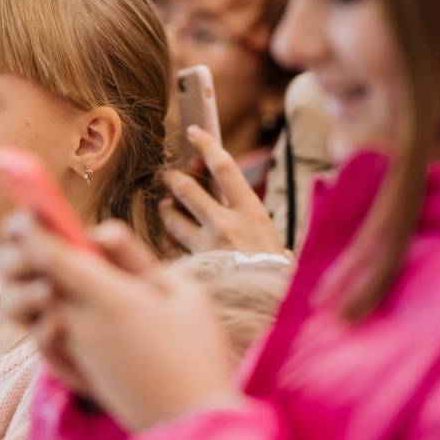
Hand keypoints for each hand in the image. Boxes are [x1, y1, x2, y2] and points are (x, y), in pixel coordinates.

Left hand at [0, 212, 236, 430]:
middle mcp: (82, 324)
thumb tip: (97, 233)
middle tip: (26, 231)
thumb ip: (135, 258)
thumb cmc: (199, 353)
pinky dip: (43, 322)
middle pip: (35, 279)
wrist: (192, 424)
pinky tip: (57, 314)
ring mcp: (75, 351)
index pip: (52, 256)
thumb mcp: (183, 293)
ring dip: (32, 286)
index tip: (26, 207)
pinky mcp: (76, 372)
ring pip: (36, 308)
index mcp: (110, 299)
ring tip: (44, 270)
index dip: (32, 227)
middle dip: (23, 253)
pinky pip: (44, 340)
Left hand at [160, 126, 285, 255]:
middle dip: (173, 178)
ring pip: (173, 218)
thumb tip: (223, 188)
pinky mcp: (193, 267)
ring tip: (166, 206)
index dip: (206, 145)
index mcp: (251, 212)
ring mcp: (206, 247)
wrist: (271, 308)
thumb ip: (244, 211)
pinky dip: (167, 240)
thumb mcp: (268, 232)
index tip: (193, 131)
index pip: (224, 167)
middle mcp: (226, 225)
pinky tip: (169, 238)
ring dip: (166, 209)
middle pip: (187, 189)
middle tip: (168, 175)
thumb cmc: (273, 268)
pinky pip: (171, 247)